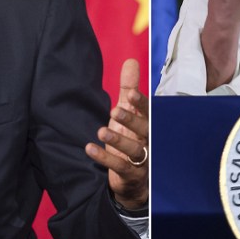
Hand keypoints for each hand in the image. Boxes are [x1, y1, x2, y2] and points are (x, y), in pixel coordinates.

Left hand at [85, 59, 147, 209]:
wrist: (133, 178)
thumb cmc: (131, 138)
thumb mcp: (128, 112)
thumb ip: (129, 88)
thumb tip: (131, 60)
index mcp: (148, 124)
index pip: (149, 112)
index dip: (141, 104)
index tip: (132, 94)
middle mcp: (149, 140)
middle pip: (145, 129)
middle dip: (131, 120)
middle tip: (115, 111)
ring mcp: (143, 160)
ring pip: (134, 150)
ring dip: (118, 140)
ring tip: (101, 130)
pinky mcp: (131, 174)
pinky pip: (120, 166)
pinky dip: (105, 157)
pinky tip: (90, 148)